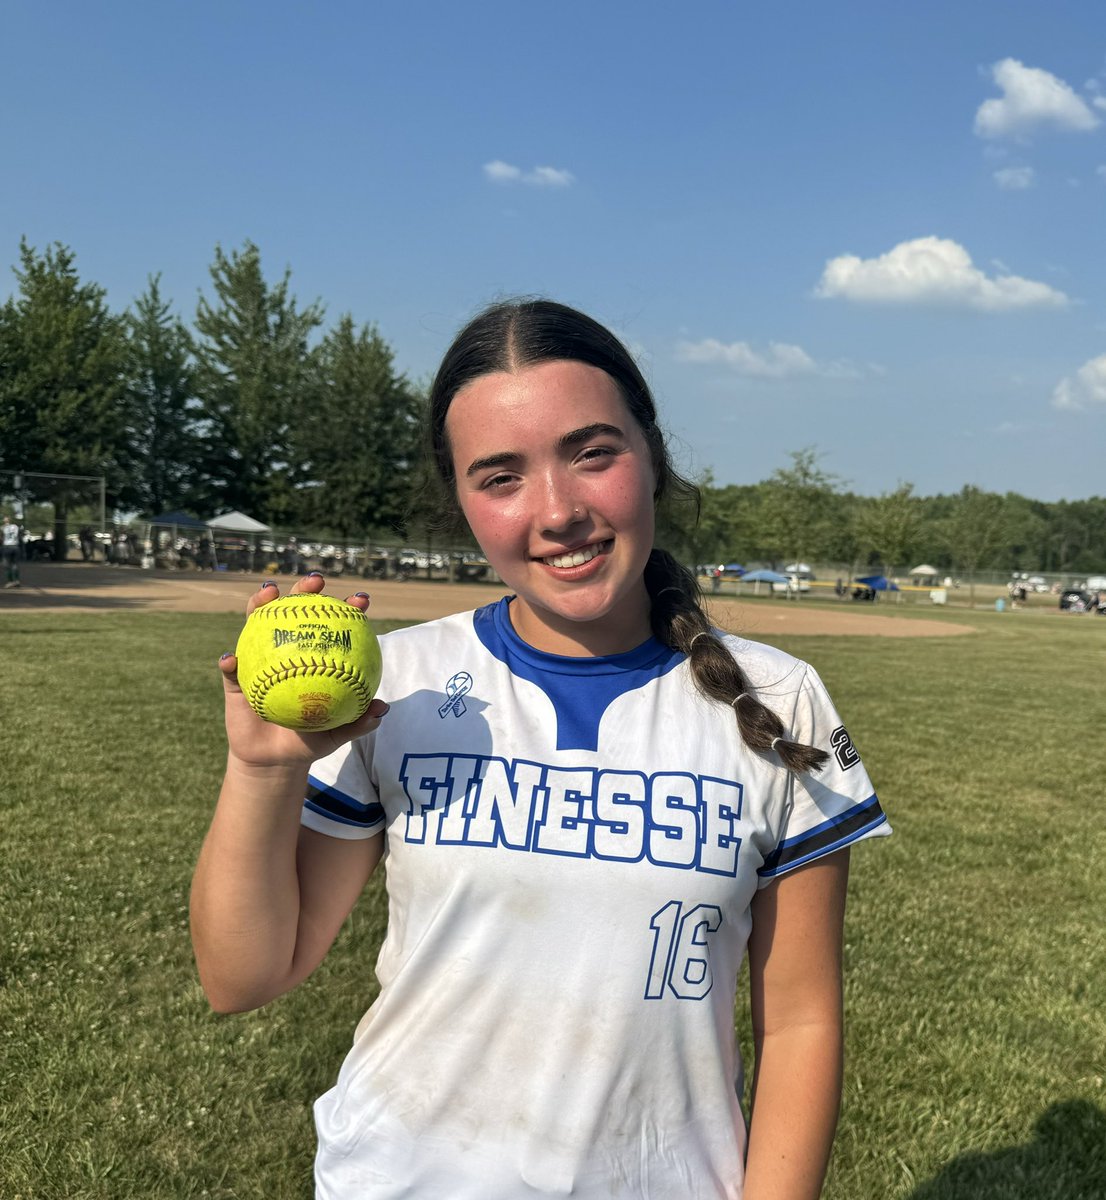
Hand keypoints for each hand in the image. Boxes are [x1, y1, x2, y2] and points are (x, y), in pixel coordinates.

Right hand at [219, 573, 387, 768]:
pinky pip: (231, 668)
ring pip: (258, 623)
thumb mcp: (337, 735)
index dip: (348, 609)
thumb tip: (381, 708)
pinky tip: (231, 659)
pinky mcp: (235, 678)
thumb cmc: (309, 742)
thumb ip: (358, 722)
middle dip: (306, 588)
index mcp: (316, 656)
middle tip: (316, 581)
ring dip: (260, 603)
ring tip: (267, 594)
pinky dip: (230, 661)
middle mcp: (288, 649)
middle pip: (296, 611)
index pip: (334, 626)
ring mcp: (259, 659)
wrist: (274, 761)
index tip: (361, 600)